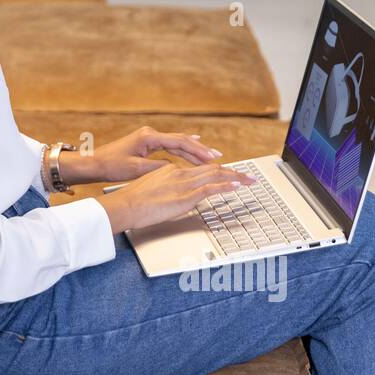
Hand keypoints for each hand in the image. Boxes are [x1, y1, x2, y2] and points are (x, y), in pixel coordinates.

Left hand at [59, 126, 227, 185]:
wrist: (94, 162)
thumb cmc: (111, 165)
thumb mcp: (136, 169)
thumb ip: (158, 167)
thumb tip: (176, 168)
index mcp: (149, 137)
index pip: (180, 142)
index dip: (198, 150)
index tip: (212, 157)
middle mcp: (150, 134)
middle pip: (181, 140)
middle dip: (200, 149)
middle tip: (217, 157)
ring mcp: (149, 138)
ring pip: (177, 143)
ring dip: (193, 151)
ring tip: (210, 157)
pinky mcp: (146, 144)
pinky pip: (170, 146)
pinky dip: (182, 151)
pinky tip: (192, 152)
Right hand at [98, 161, 257, 234]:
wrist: (124, 205)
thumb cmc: (131, 201)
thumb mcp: (150, 189)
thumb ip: (164, 189)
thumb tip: (172, 195)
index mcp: (170, 170)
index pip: (200, 169)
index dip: (218, 171)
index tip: (229, 174)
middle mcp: (179, 173)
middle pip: (212, 169)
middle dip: (234, 172)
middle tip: (249, 176)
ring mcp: (183, 184)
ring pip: (215, 175)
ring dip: (236, 177)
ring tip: (250, 180)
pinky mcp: (184, 196)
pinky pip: (210, 188)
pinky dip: (226, 186)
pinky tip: (237, 186)